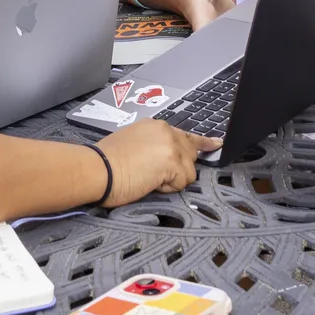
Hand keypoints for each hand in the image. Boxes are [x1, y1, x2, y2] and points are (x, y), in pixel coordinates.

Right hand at [93, 119, 212, 203]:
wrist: (97, 169)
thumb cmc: (106, 163)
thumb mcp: (133, 144)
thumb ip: (154, 147)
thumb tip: (165, 160)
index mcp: (155, 126)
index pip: (185, 135)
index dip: (202, 143)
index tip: (216, 143)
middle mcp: (165, 131)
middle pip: (190, 154)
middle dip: (178, 169)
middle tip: (156, 175)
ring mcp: (171, 145)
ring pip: (188, 171)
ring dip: (171, 181)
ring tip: (146, 177)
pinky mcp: (172, 161)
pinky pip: (182, 182)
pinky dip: (168, 188)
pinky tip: (149, 181)